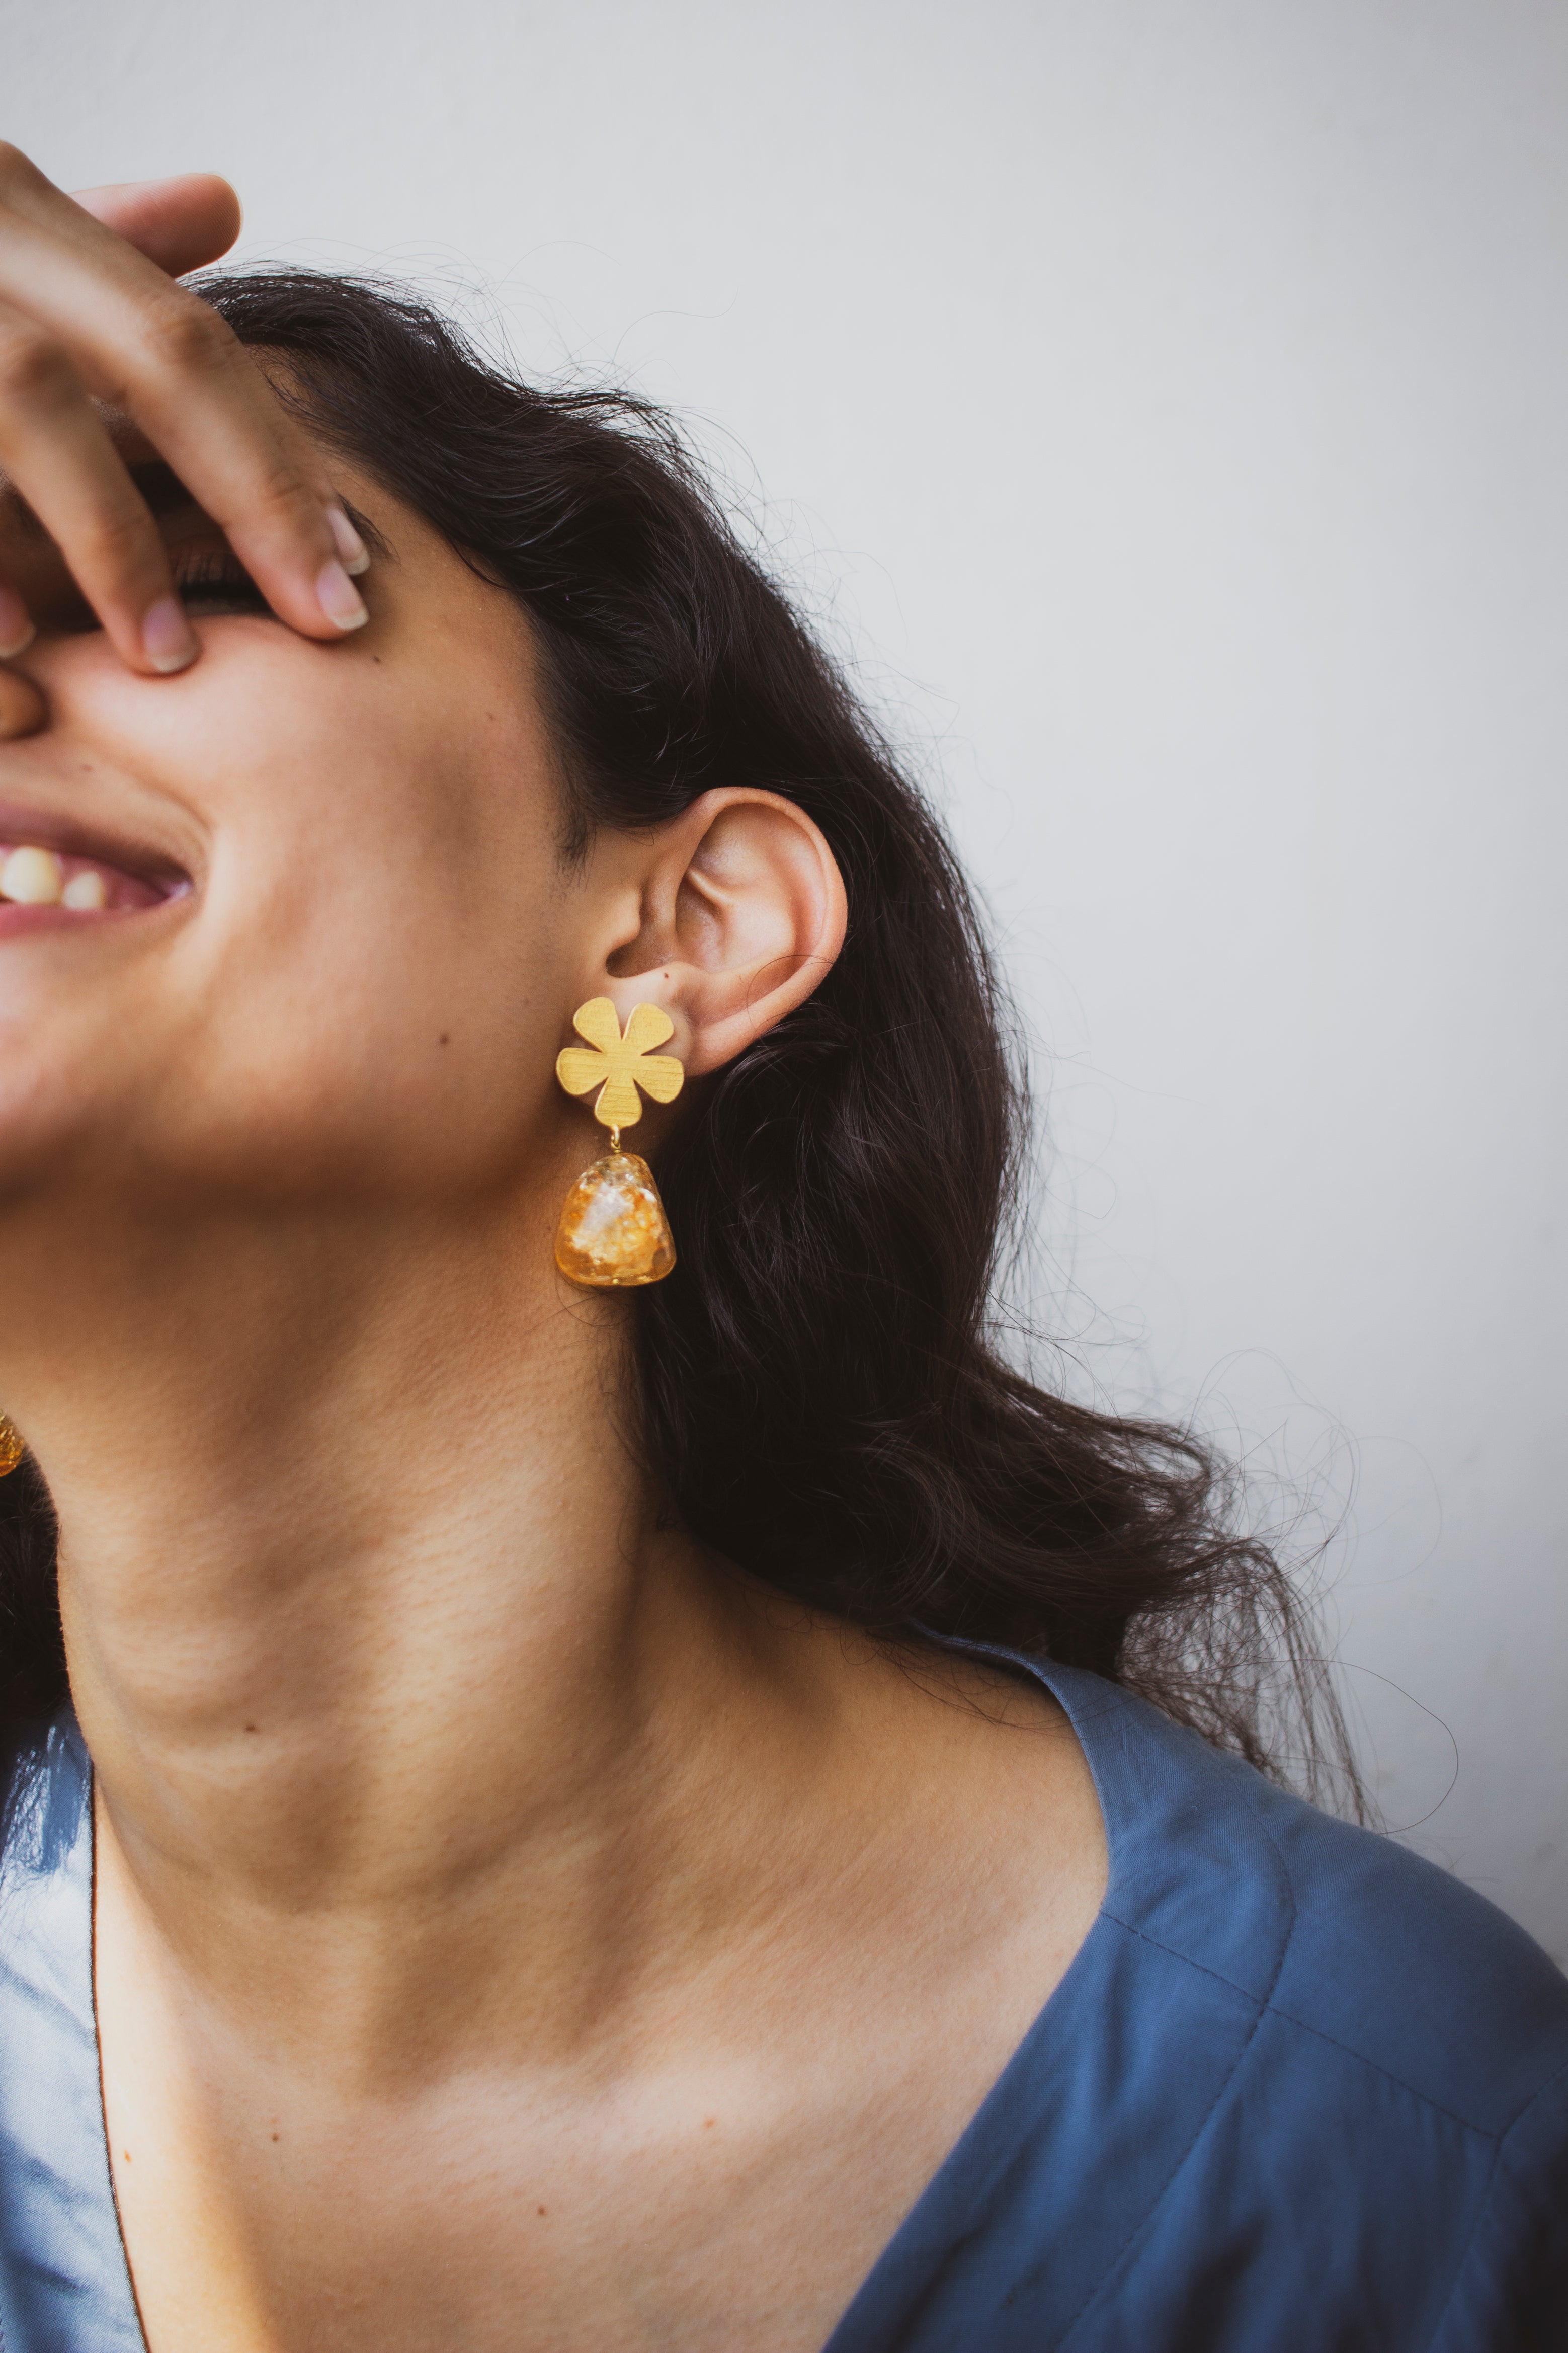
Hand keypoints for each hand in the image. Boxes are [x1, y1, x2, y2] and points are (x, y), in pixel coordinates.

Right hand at [0, 146, 367, 734]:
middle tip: (319, 617)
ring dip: (98, 540)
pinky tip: (17, 652)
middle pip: (126, 364)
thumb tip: (221, 200)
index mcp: (2, 211)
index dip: (277, 461)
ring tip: (160, 657)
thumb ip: (95, 246)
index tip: (357, 572)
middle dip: (236, 490)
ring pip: (17, 409)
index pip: (181, 343)